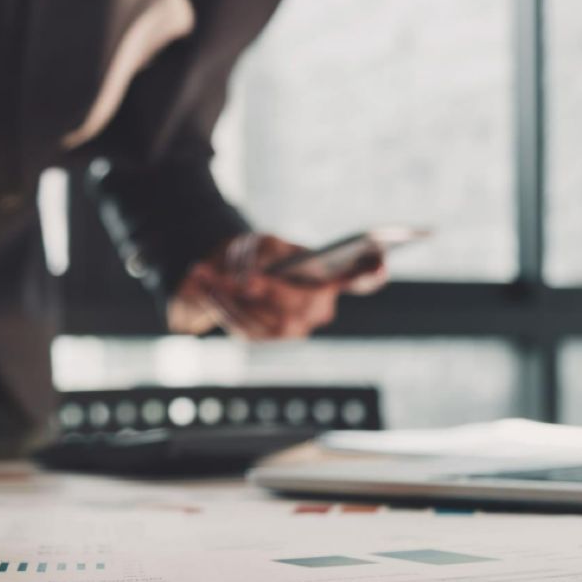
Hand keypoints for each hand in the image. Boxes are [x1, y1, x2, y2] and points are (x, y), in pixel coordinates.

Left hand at [168, 234, 386, 338]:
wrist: (229, 273)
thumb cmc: (257, 255)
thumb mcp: (263, 244)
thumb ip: (263, 258)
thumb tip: (251, 282)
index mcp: (329, 279)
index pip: (361, 279)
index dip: (370, 273)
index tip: (379, 262)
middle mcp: (318, 309)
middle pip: (299, 306)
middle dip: (264, 292)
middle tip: (238, 277)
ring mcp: (292, 329)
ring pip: (265, 321)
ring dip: (229, 297)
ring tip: (203, 274)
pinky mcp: (263, 338)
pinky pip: (243, 327)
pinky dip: (220, 305)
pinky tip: (202, 284)